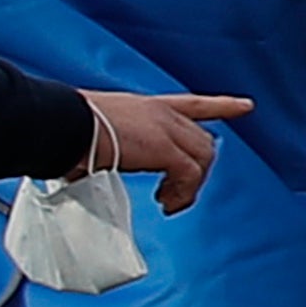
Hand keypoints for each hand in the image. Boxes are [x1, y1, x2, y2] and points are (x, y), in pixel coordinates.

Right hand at [74, 88, 248, 208]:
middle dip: (196, 169)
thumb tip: (81, 170)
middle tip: (174, 194)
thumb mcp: (92, 135)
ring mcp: (165, 129)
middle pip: (201, 140)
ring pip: (201, 158)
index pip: (192, 104)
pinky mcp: (165, 149)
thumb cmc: (62, 130)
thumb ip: (105, 149)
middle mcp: (160, 114)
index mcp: (144, 107)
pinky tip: (167, 202)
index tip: (246, 106)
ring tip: (168, 202)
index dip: (221, 106)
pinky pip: (189, 175)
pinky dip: (183, 193)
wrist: (58, 124)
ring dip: (189, 185)